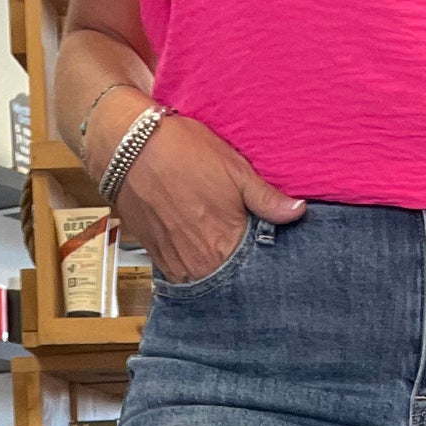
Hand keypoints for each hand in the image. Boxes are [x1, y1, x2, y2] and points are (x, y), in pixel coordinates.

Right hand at [84, 93, 304, 283]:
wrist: (127, 146)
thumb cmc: (182, 152)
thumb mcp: (234, 169)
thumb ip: (266, 198)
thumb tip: (298, 212)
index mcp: (225, 247)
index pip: (254, 271)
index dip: (262, 262)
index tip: (267, 254)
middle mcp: (199, 264)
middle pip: (229, 279)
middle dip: (239, 269)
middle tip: (242, 250)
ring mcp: (176, 264)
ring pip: (205, 279)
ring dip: (214, 268)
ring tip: (216, 245)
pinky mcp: (157, 258)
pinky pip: (182, 273)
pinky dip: (193, 264)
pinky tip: (196, 245)